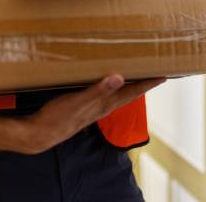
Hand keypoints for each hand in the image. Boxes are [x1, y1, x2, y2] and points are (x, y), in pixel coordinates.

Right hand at [16, 75, 164, 153]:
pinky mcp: (86, 107)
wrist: (41, 133)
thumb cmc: (59, 117)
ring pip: (119, 94)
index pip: (133, 91)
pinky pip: (106, 94)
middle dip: (143, 83)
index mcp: (106, 103)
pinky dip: (112, 86)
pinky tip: (108, 82)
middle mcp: (104, 106)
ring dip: (129, 84)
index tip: (164, 75)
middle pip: (130, 93)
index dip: (149, 83)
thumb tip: (119, 78)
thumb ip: (98, 90)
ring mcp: (95, 108)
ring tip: (137, 74)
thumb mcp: (78, 101)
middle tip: (155, 72)